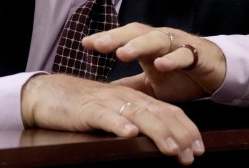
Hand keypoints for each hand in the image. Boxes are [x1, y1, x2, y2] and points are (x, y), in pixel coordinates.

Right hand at [20, 73, 203, 164]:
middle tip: (194, 154)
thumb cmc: (82, 107)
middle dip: (180, 134)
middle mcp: (125, 98)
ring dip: (158, 132)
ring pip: (139, 115)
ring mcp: (107, 102)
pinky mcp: (87, 109)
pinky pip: (105, 116)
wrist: (47, 94)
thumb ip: (134, 122)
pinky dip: (118, 124)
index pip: (167, 111)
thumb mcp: (114, 114)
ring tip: (172, 148)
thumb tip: (156, 142)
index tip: (200, 149)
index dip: (186, 129)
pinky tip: (129, 134)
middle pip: (159, 113)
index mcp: (134, 99)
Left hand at [83, 23, 225, 102]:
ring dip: (139, 45)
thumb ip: (128, 87)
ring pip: (157, 40)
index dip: (105, 39)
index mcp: (147, 45)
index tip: (84, 44)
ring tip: (123, 53)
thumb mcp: (150, 85)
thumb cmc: (180, 74)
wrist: (216, 72)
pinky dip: (172, 59)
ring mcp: (178, 45)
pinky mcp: (197, 54)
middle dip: (116, 37)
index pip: (123, 37)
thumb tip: (101, 94)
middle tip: (98, 44)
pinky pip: (183, 55)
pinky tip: (160, 65)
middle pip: (135, 33)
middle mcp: (160, 40)